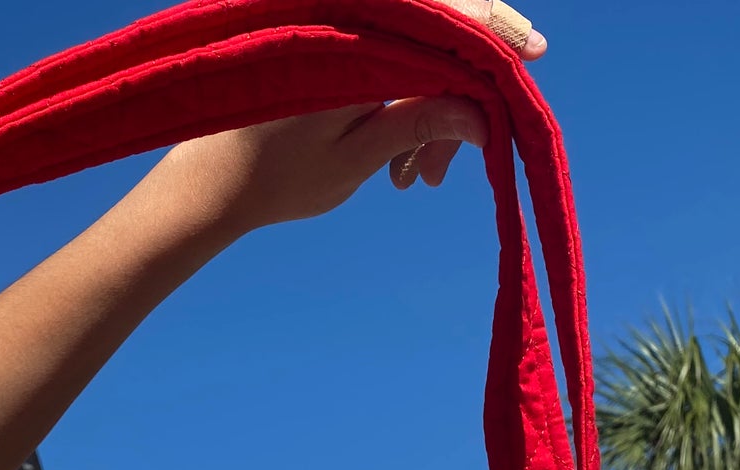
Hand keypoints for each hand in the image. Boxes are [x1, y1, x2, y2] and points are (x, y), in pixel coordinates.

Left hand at [154, 0, 543, 236]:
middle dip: (453, 100)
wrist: (207, 183)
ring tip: (414, 178)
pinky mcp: (327, 51)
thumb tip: (483, 110)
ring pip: (411, 55)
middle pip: (433, 38)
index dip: (494, 32)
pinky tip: (394, 160)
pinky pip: (385, 63)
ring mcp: (336, 33)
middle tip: (439, 174)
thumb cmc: (275, 176)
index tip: (532, 55)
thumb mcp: (357, 156)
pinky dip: (399, 105)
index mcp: (355, 35)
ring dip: (426, 111)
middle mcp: (347, 21)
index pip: (445, 17)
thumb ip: (419, 121)